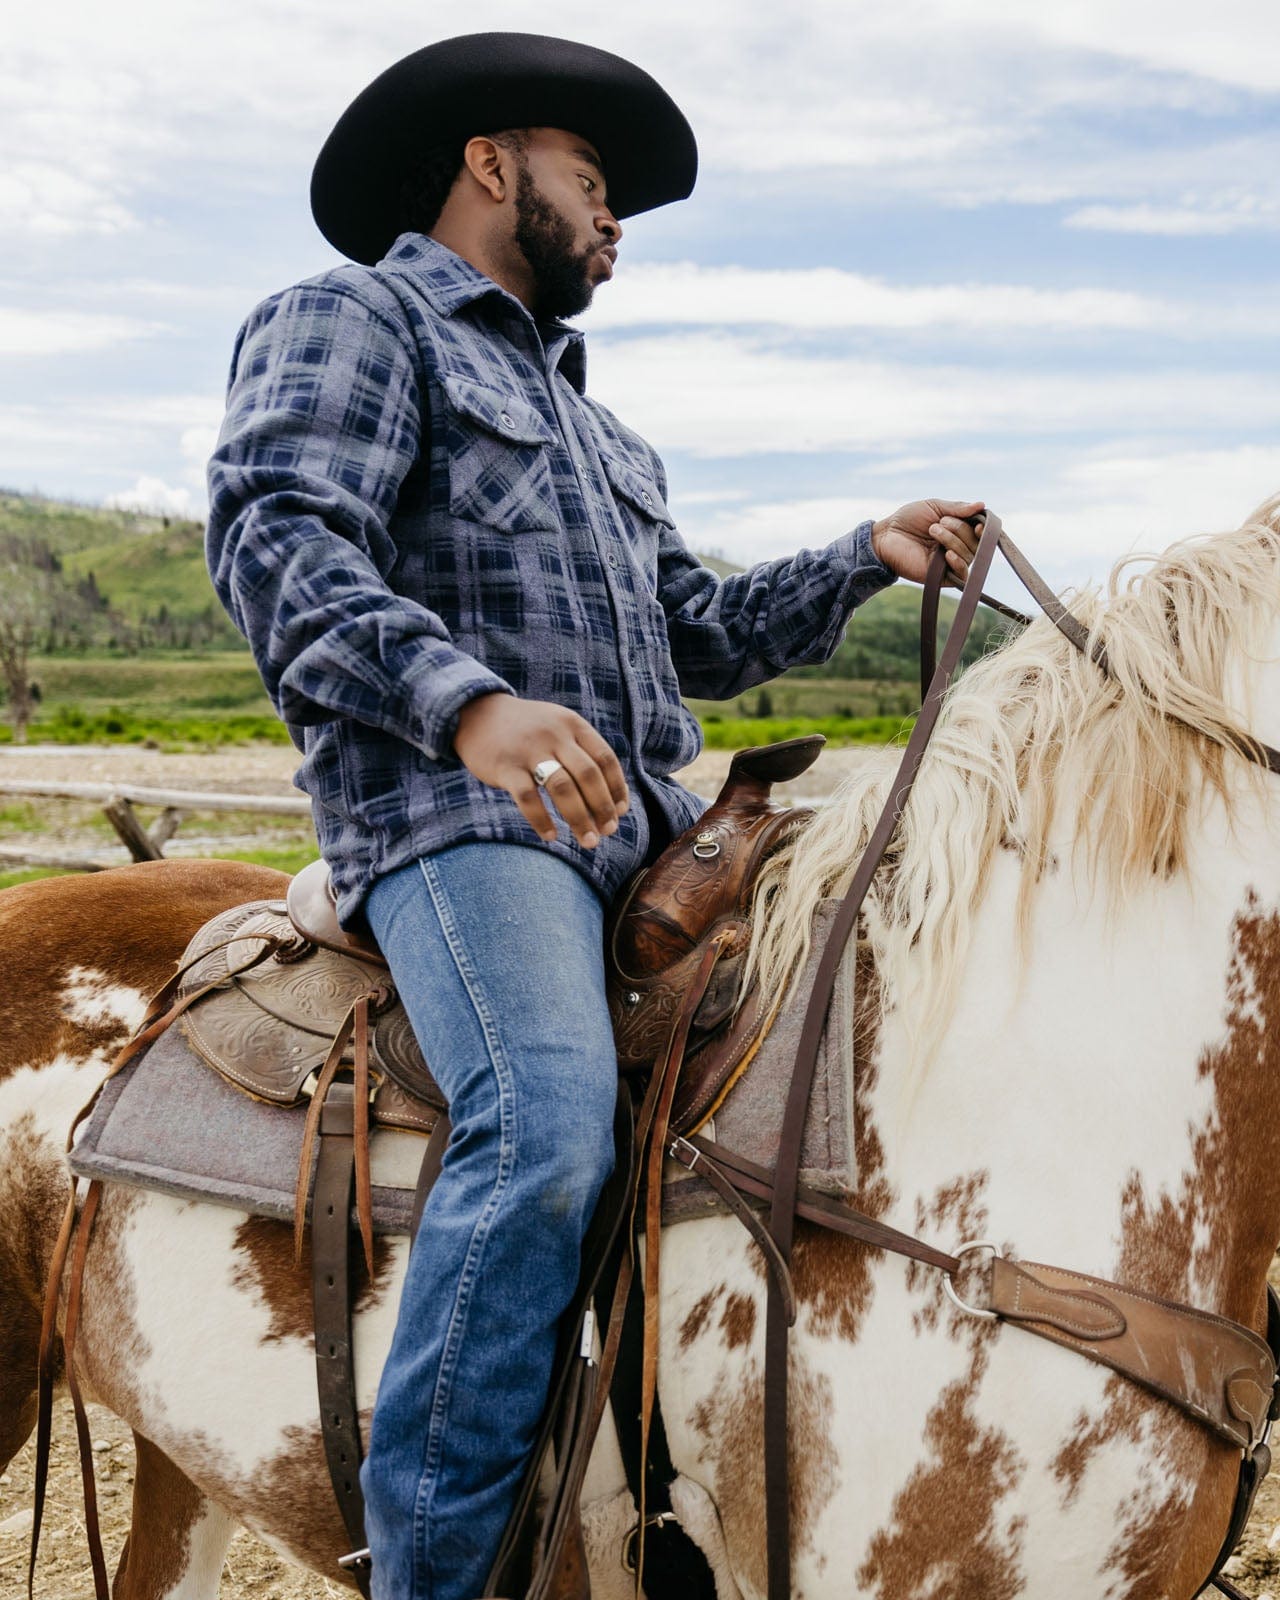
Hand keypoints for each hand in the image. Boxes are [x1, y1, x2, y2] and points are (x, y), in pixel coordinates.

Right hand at [453, 694, 629, 849]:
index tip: (620, 812)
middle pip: (588, 775)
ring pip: (563, 788)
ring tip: (588, 840)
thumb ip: (581, 752)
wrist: (477, 713)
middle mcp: (554, 734)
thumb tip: (610, 797)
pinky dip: (542, 820)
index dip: (616, 788)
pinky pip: (528, 799)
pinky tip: (551, 836)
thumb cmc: (527, 729)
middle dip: (602, 807)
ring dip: (579, 818)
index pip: (605, 758)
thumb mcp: (558, 726)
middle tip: (608, 831)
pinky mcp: (506, 767)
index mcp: (572, 724)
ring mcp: (529, 750)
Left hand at [871, 499, 984, 585]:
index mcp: (958, 531)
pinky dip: (959, 564)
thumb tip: (982, 505)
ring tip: (932, 531)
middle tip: (939, 523)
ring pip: (969, 555)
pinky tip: (947, 555)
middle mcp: (958, 547)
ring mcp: (950, 563)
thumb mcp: (934, 506)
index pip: (980, 532)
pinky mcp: (942, 577)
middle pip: (976, 542)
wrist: (886, 536)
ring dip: (952, 540)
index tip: (978, 523)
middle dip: (959, 529)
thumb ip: (957, 508)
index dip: (984, 529)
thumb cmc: (908, 520)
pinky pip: (962, 574)